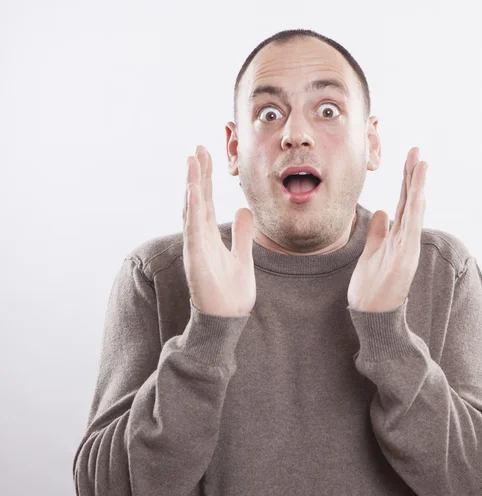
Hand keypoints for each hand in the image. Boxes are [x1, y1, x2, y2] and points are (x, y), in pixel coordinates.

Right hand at [183, 145, 255, 316]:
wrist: (227, 317)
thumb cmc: (231, 291)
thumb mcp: (242, 256)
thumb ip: (242, 234)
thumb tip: (245, 210)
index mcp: (209, 236)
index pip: (206, 201)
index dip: (206, 178)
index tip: (206, 155)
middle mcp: (199, 238)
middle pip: (197, 199)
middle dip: (198, 174)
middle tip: (198, 149)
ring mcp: (196, 246)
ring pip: (192, 209)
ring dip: (192, 184)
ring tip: (193, 160)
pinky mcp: (196, 257)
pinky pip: (193, 228)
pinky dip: (193, 208)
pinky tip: (194, 189)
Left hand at [347, 147, 427, 311]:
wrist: (372, 314)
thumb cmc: (371, 286)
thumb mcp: (372, 252)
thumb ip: (379, 232)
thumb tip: (383, 211)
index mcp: (397, 237)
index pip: (404, 202)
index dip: (406, 180)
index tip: (409, 158)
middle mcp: (406, 240)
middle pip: (411, 202)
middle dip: (413, 176)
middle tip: (417, 151)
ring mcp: (407, 249)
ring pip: (415, 211)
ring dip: (418, 187)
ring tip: (421, 163)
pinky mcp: (405, 259)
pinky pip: (411, 230)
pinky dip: (416, 211)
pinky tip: (418, 194)